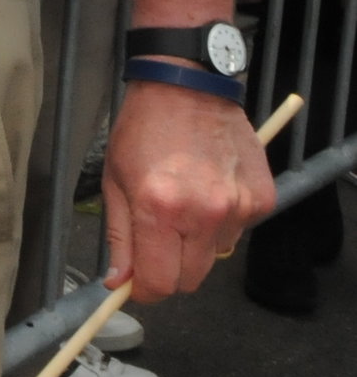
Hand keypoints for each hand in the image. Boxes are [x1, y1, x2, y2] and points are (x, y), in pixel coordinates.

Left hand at [102, 80, 273, 301]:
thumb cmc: (143, 129)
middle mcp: (204, 213)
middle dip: (169, 269)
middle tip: (158, 239)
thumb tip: (120, 282)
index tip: (138, 283)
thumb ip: (119, 237)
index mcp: (160, 209)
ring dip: (197, 242)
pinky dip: (222, 220)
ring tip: (184, 201)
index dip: (145, 289)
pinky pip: (238, 230)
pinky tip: (209, 188)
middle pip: (190, 279)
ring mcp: (237, 207)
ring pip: (214, 256)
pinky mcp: (261, 200)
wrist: (187, 87)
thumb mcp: (115, 179)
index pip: (159, 283)